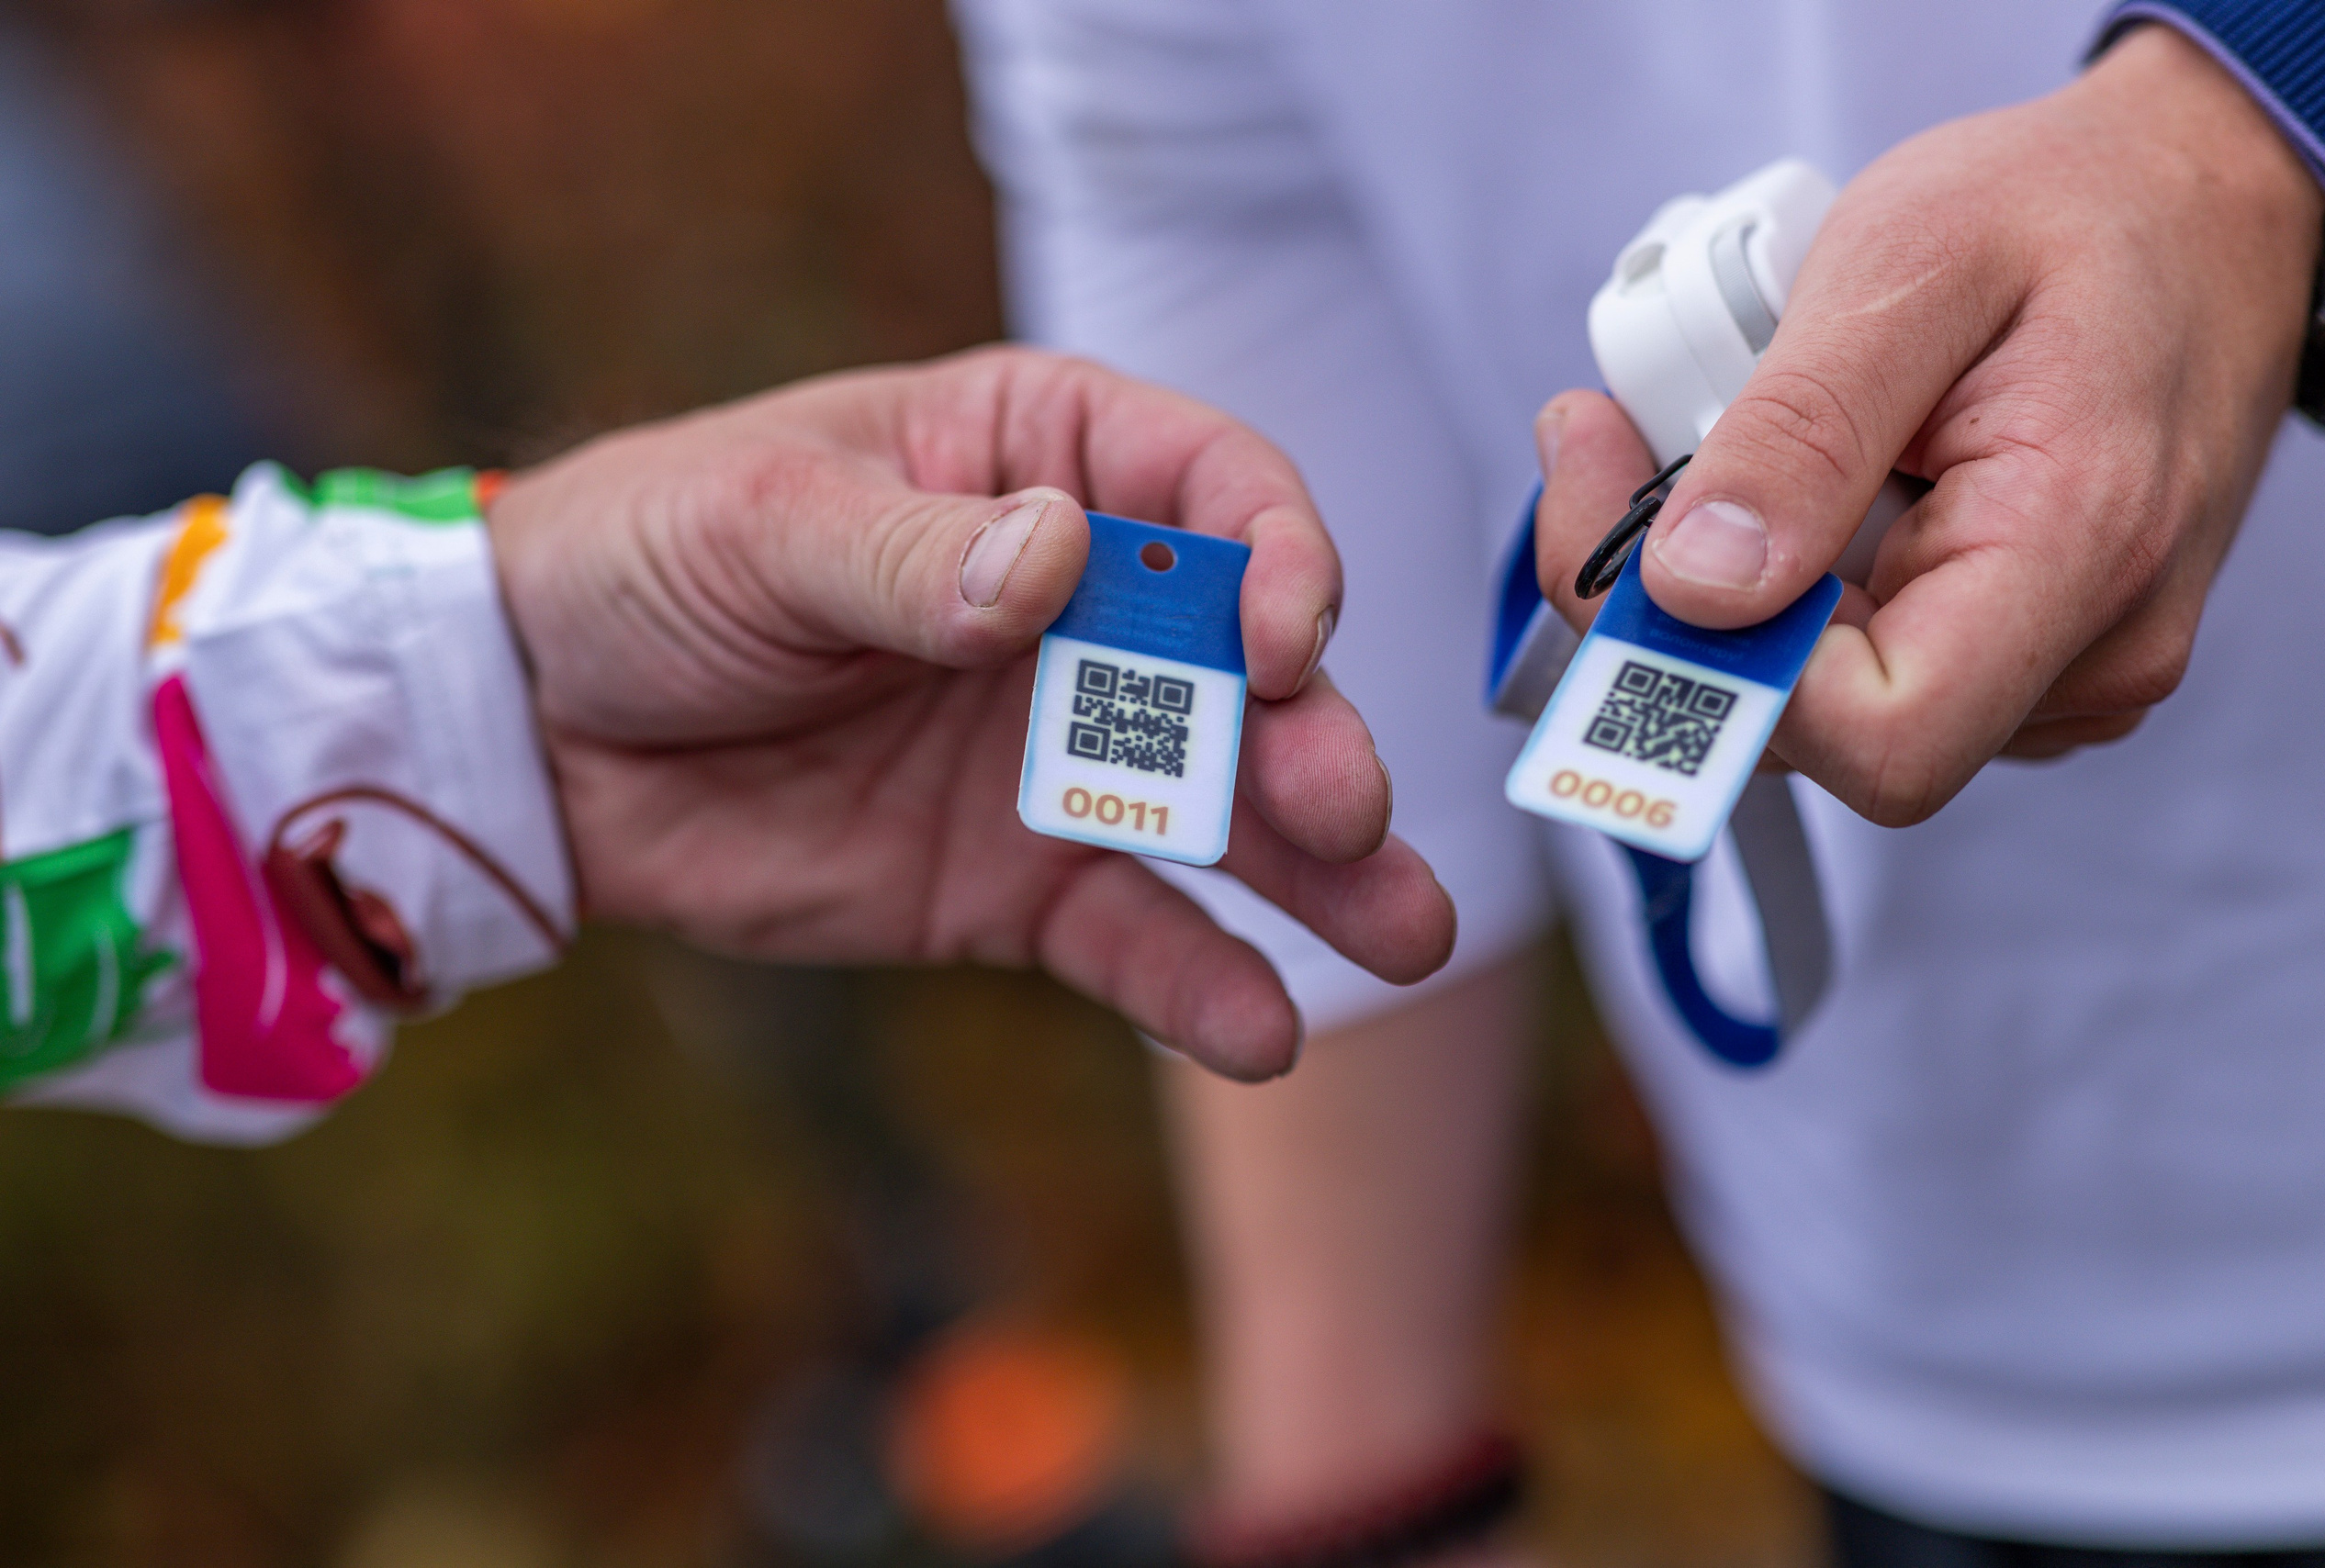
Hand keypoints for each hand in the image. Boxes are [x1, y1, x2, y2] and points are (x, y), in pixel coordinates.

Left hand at [487, 347, 1454, 1079]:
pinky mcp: (1017, 880)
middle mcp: (1086, 609)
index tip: (1275, 639)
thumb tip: (1054, 567)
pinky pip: (1131, 934)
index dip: (1274, 556)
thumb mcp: (759, 526)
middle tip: (1343, 805)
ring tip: (1398, 933)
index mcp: (1040, 463)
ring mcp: (1061, 752)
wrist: (536, 736)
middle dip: (1311, 733)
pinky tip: (1260, 1032)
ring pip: (1224, 809)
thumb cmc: (644, 564)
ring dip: (1320, 871)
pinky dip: (1198, 983)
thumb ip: (910, 556)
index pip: (1211, 489)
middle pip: (1243, 666)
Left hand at [1536, 24, 2324, 822]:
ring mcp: (2054, 668)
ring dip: (1728, 590)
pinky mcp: (2016, 653)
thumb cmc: (2077, 208)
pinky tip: (1794, 483)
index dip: (1728, 671)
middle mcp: (2085, 650)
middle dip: (1685, 610)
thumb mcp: (1915, 262)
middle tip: (1625, 444)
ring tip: (1726, 436)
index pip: (1879, 739)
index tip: (1640, 533)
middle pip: (1819, 735)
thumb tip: (1696, 587)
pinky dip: (1786, 583)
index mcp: (2079, 553)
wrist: (2193, 199)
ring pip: (1817, 708)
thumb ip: (1800, 432)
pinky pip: (1855, 666)